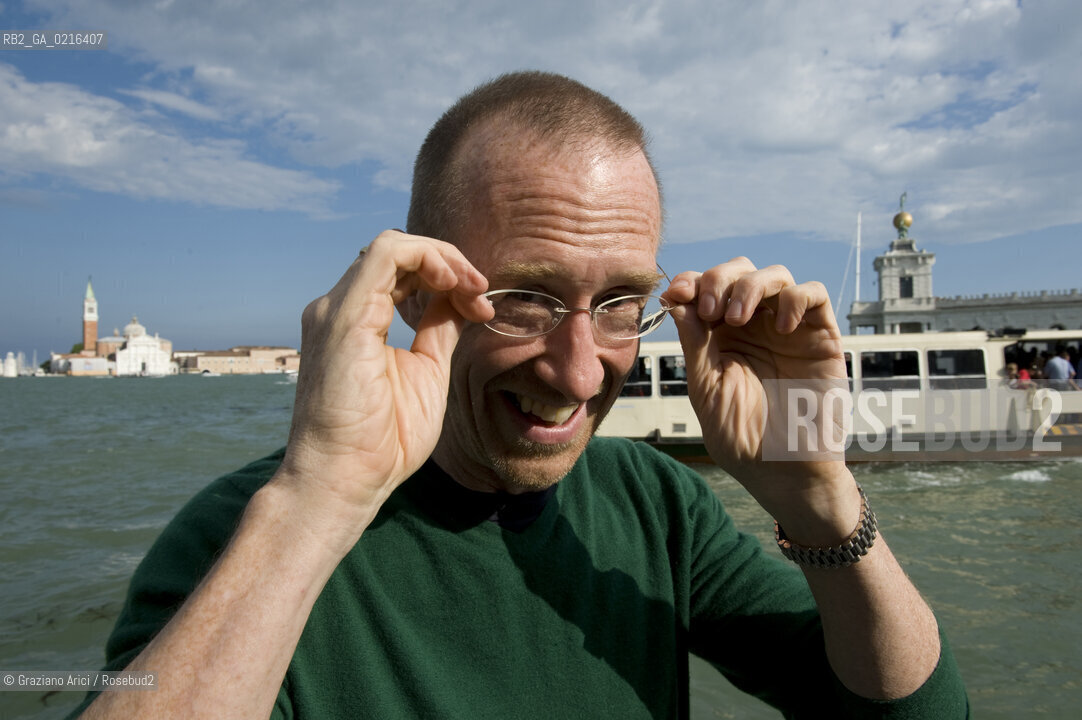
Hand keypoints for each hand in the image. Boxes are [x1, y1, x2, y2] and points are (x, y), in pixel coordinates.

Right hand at [275, 230, 492, 540]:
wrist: (347, 480)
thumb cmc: (381, 441)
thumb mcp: (426, 371)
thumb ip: (438, 330)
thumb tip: (461, 300)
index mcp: (356, 322)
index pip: (401, 273)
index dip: (447, 278)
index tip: (481, 308)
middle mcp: (339, 309)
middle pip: (398, 255)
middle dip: (450, 264)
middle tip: (482, 294)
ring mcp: (336, 310)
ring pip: (391, 245)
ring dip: (442, 258)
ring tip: (473, 287)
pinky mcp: (342, 316)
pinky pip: (385, 255)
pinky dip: (427, 259)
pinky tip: (453, 284)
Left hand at [663, 257, 855, 540]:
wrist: (785, 471)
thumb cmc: (743, 438)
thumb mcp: (706, 388)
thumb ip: (695, 343)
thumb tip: (676, 298)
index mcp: (720, 335)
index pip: (705, 288)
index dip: (689, 282)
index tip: (675, 294)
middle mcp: (754, 325)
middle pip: (739, 271)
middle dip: (718, 279)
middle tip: (709, 310)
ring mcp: (788, 328)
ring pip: (775, 275)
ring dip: (751, 286)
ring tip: (737, 319)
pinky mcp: (821, 336)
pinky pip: (814, 295)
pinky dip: (795, 298)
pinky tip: (780, 327)